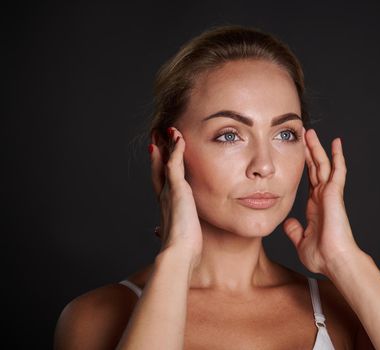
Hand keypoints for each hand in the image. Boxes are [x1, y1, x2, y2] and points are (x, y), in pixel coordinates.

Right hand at [150, 127, 202, 267]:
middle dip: (157, 153)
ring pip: (165, 163)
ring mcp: (169, 192)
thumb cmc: (181, 251)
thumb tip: (156, 235)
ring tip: (167, 131)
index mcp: (166, 208)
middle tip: (155, 137)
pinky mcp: (176, 190)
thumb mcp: (175, 239)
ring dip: (166, 146)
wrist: (178, 255)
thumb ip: (166, 233)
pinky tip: (179, 138)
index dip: (158, 169)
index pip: (160, 183)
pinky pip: (175, 164)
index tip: (157, 157)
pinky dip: (176, 150)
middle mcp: (164, 198)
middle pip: (158, 169)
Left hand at [282, 128, 360, 275]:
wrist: (334, 260)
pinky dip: (337, 156)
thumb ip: (295, 230)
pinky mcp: (335, 193)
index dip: (304, 166)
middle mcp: (323, 197)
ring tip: (311, 132)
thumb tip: (288, 223)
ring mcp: (330, 193)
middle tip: (303, 135)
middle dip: (309, 151)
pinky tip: (336, 142)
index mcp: (315, 206)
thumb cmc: (321, 256)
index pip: (308, 180)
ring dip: (317, 148)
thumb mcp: (301, 241)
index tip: (298, 153)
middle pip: (315, 168)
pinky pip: (337, 170)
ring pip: (323, 164)